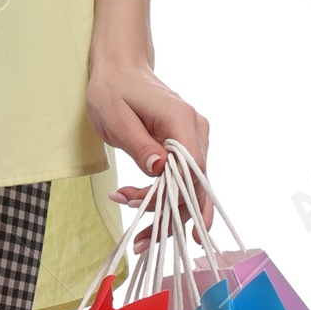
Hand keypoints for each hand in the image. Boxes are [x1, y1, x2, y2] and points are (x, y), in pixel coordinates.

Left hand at [84, 49, 212, 226]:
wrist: (121, 70)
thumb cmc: (113, 90)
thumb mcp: (116, 119)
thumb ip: (139, 145)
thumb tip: (160, 170)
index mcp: (181, 120)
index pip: (192, 170)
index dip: (174, 199)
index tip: (141, 209)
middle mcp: (196, 130)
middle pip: (195, 185)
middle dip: (168, 214)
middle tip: (138, 239)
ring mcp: (195, 139)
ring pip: (191, 188)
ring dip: (167, 212)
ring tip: (139, 235)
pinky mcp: (186, 147)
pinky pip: (183, 180)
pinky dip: (167, 199)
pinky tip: (147, 213)